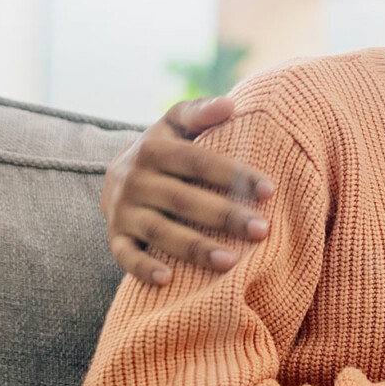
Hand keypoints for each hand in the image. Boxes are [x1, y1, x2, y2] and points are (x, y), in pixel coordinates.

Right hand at [103, 97, 276, 284]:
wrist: (117, 174)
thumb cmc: (164, 149)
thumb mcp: (176, 124)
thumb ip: (200, 112)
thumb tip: (229, 105)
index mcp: (153, 149)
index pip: (198, 162)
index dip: (233, 175)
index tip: (269, 190)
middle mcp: (135, 179)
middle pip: (183, 199)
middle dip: (224, 216)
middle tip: (261, 230)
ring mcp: (123, 210)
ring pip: (160, 231)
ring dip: (194, 247)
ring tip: (230, 262)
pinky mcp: (115, 236)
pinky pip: (125, 256)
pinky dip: (143, 269)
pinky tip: (167, 280)